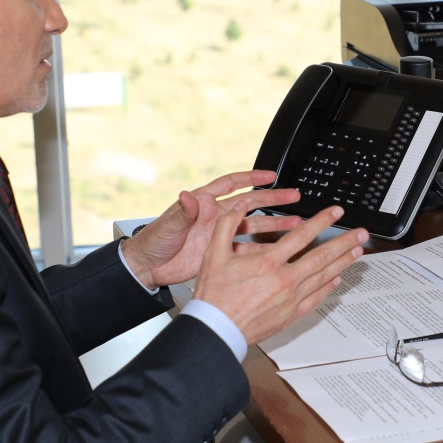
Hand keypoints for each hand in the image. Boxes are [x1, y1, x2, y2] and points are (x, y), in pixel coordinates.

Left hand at [122, 170, 311, 289]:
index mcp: (202, 203)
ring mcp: (219, 235)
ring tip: (294, 222)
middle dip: (272, 198)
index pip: (231, 184)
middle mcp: (215, 216)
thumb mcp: (168, 226)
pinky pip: (246, 249)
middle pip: (250, 203)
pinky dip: (263, 250)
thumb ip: (182, 212)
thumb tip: (187, 196)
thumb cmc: (152, 242)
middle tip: (293, 195)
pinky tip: (277, 250)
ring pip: (253, 226)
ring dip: (273, 224)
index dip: (251, 177)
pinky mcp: (220, 252)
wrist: (148, 268)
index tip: (270, 174)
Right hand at [192, 204, 367, 344]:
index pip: (302, 235)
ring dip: (343, 262)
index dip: (322, 220)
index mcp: (268, 262)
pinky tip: (337, 279)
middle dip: (345, 242)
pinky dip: (329, 287)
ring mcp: (290, 299)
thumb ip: (227, 226)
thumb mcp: (214, 255)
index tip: (336, 212)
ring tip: (358, 251)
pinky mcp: (291, 314)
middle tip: (361, 233)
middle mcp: (284, 280)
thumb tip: (239, 206)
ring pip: (324, 277)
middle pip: (322, 256)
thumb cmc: (214, 296)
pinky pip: (316, 298)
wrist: (216, 330)